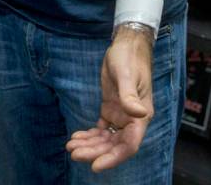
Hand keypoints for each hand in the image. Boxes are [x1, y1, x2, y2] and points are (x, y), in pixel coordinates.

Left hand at [66, 25, 153, 171]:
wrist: (126, 45)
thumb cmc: (129, 58)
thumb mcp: (127, 75)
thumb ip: (130, 96)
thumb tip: (139, 114)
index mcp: (140, 116)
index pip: (128, 145)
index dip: (113, 158)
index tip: (95, 165)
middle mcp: (131, 120)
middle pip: (114, 145)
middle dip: (94, 152)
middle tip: (73, 152)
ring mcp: (121, 116)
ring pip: (105, 139)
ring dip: (89, 145)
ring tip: (70, 146)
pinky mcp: (111, 109)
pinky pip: (101, 129)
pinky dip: (90, 135)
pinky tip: (76, 136)